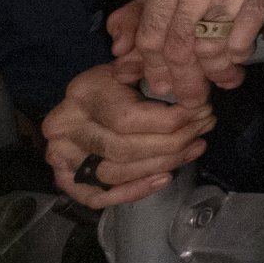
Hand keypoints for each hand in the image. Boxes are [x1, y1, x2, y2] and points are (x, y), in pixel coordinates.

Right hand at [42, 63, 212, 209]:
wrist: (87, 98)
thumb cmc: (119, 80)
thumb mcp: (137, 66)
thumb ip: (156, 75)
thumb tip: (189, 93)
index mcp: (82, 93)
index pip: (128, 119)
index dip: (171, 121)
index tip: (202, 112)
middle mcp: (63, 126)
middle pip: (123, 149)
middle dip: (173, 145)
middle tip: (203, 131)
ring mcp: (60, 155)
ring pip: (115, 174)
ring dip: (162, 166)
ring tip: (194, 149)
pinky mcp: (63, 178)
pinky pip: (99, 196)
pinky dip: (135, 191)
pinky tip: (166, 177)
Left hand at [120, 0, 263, 100]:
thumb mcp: (177, 2)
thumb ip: (142, 27)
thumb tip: (119, 61)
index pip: (151, 36)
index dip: (155, 69)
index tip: (165, 90)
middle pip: (179, 45)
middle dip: (187, 80)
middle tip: (195, 100)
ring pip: (210, 46)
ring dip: (218, 73)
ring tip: (227, 80)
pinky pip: (243, 35)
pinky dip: (238, 55)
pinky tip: (241, 59)